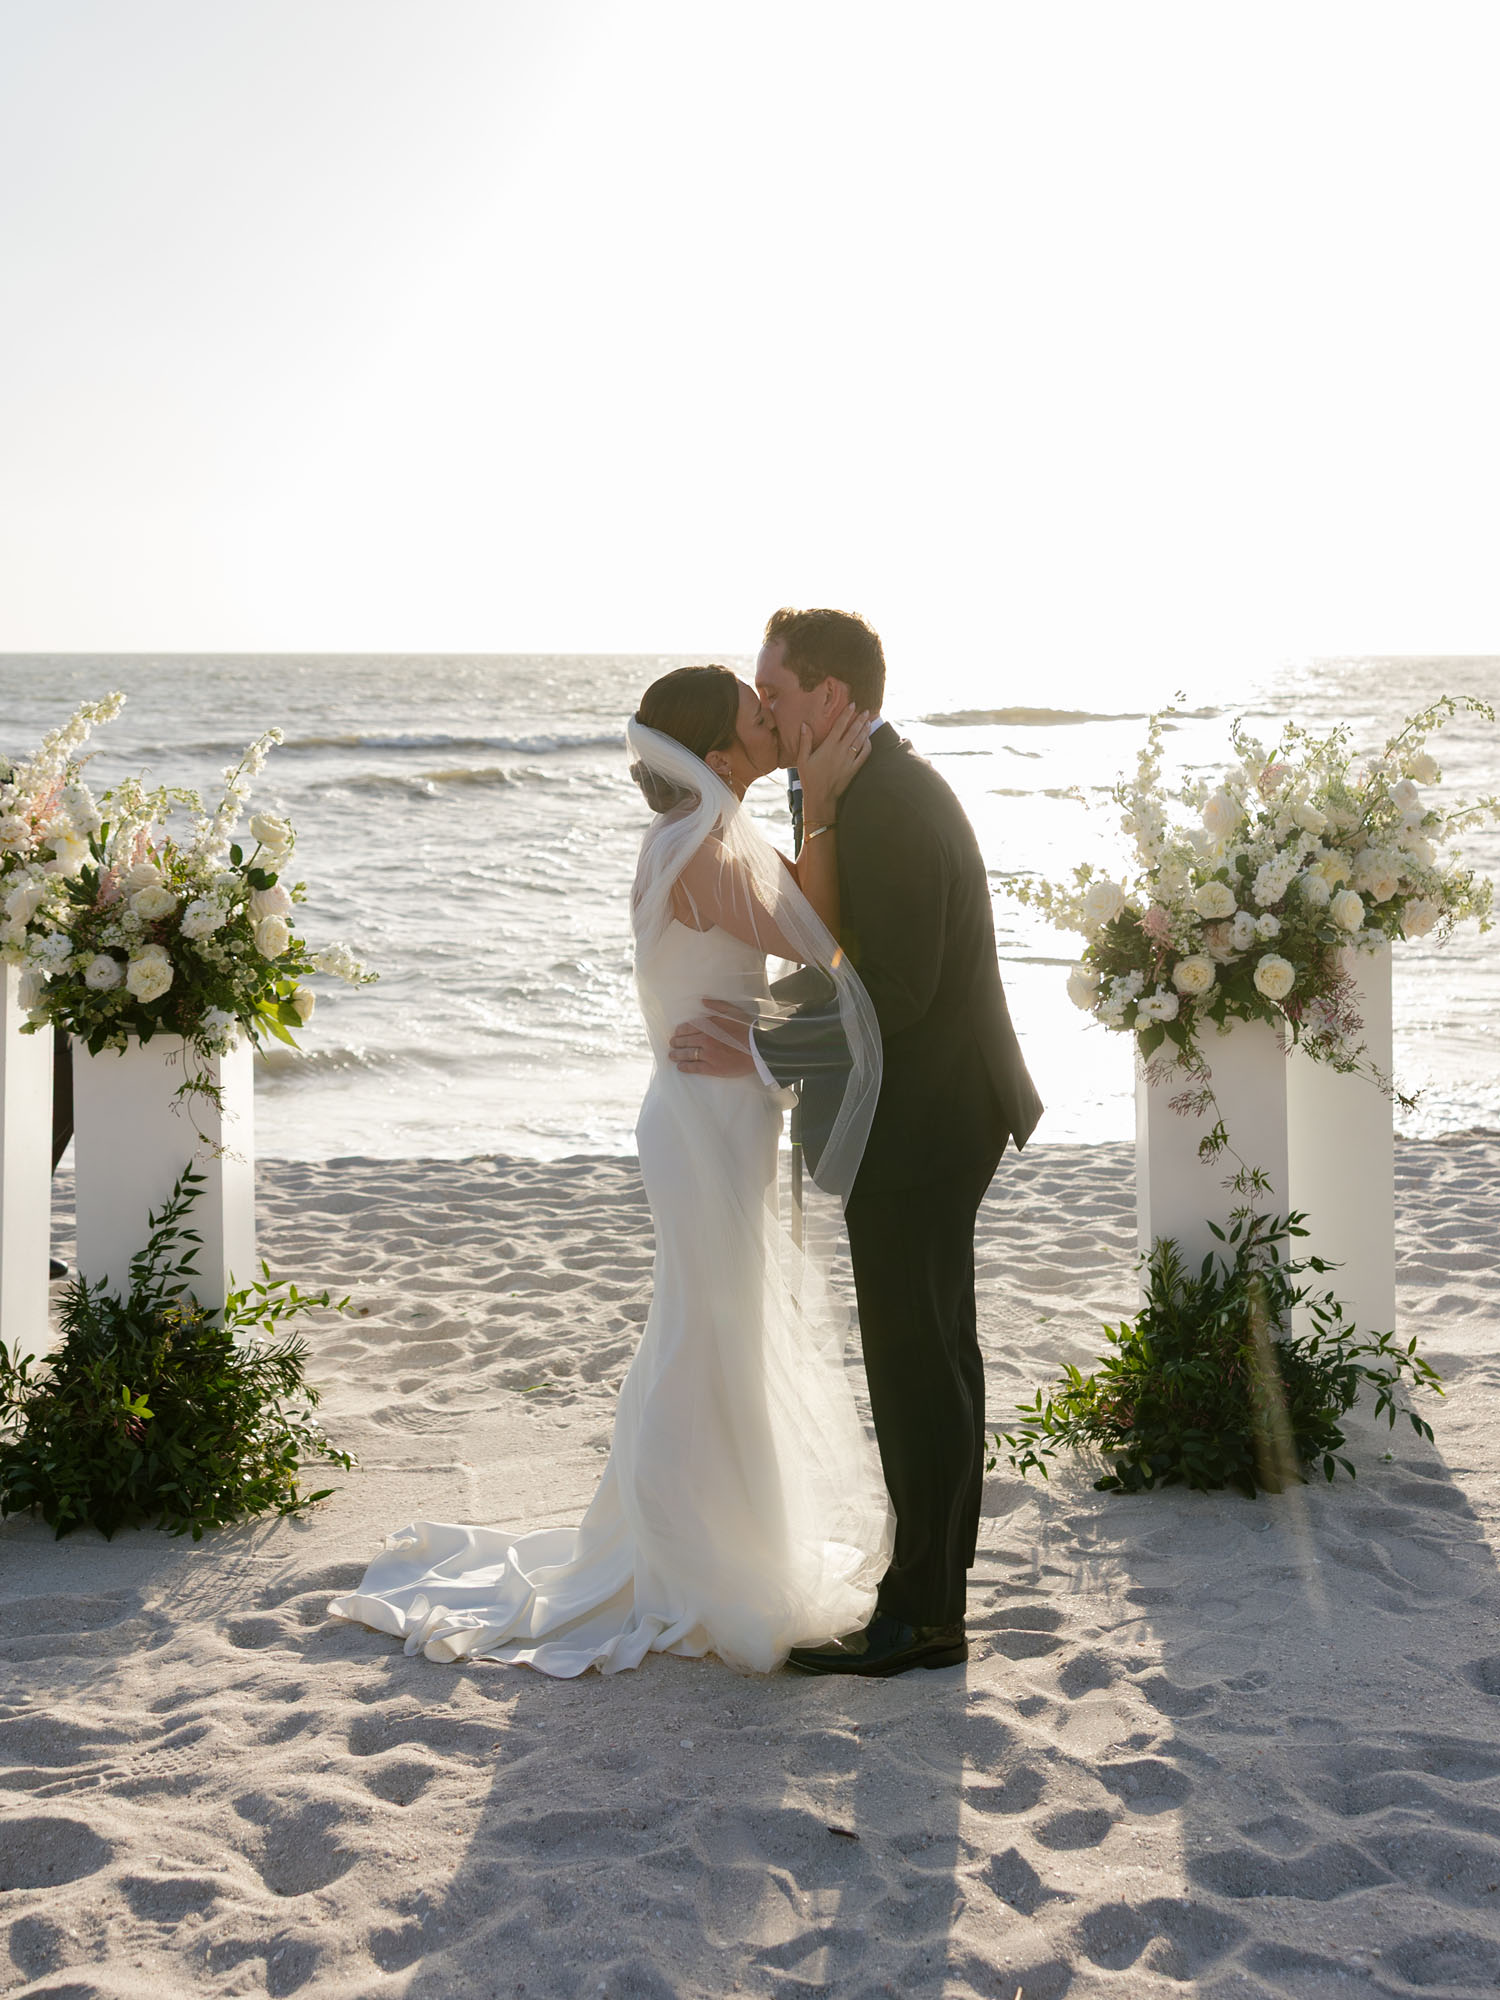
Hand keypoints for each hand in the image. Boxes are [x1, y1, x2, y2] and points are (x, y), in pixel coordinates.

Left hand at [668, 998, 756, 1078]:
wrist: (759, 1047)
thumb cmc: (748, 1028)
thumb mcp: (733, 1011)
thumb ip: (717, 1005)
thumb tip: (703, 1000)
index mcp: (709, 1025)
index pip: (688, 1027)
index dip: (680, 1031)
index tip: (676, 1032)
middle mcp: (705, 1039)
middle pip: (685, 1041)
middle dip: (676, 1042)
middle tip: (671, 1044)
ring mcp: (708, 1054)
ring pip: (687, 1054)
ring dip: (677, 1055)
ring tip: (671, 1056)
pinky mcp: (713, 1068)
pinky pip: (695, 1068)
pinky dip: (685, 1067)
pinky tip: (680, 1067)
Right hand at [797, 705, 872, 823]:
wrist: (821, 797)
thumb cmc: (809, 778)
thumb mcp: (802, 759)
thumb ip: (805, 741)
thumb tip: (804, 724)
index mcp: (828, 747)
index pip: (840, 726)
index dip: (847, 714)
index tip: (853, 704)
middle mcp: (841, 751)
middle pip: (853, 731)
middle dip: (860, 719)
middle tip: (866, 710)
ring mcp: (849, 760)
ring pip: (860, 741)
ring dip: (865, 730)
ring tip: (869, 721)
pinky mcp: (854, 769)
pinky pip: (864, 754)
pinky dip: (867, 745)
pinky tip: (868, 739)